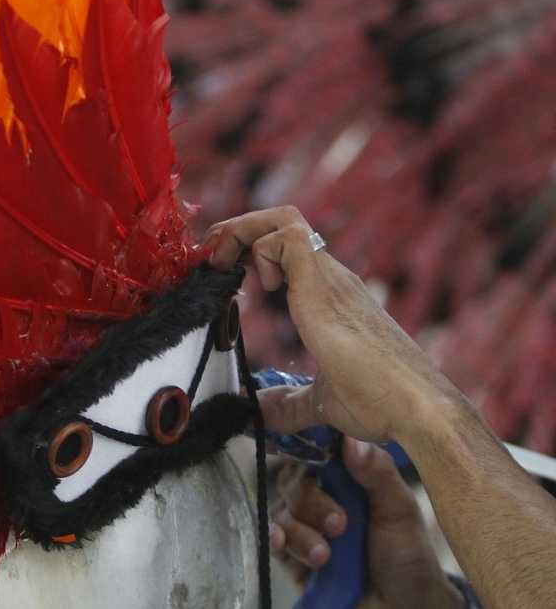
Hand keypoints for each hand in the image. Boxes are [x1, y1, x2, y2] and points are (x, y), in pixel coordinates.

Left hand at [203, 206, 466, 443]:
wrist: (418, 408)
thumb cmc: (380, 403)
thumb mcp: (322, 402)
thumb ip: (289, 404)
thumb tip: (258, 412)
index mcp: (329, 296)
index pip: (288, 247)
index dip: (248, 248)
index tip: (221, 272)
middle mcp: (331, 278)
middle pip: (282, 220)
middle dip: (237, 229)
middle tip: (212, 259)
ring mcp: (330, 278)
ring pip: (284, 218)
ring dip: (242, 232)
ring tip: (223, 263)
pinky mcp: (325, 287)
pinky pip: (288, 238)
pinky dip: (261, 252)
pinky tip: (263, 288)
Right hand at [270, 437, 462, 608]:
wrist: (403, 608)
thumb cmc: (407, 556)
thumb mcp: (400, 511)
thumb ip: (378, 474)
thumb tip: (352, 439)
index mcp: (346, 478)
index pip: (315, 452)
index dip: (307, 451)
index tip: (311, 461)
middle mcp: (321, 498)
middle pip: (292, 481)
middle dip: (311, 502)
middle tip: (339, 524)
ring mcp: (305, 526)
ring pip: (282, 512)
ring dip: (302, 532)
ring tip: (327, 555)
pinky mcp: (292, 555)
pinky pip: (272, 540)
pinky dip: (277, 539)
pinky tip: (283, 542)